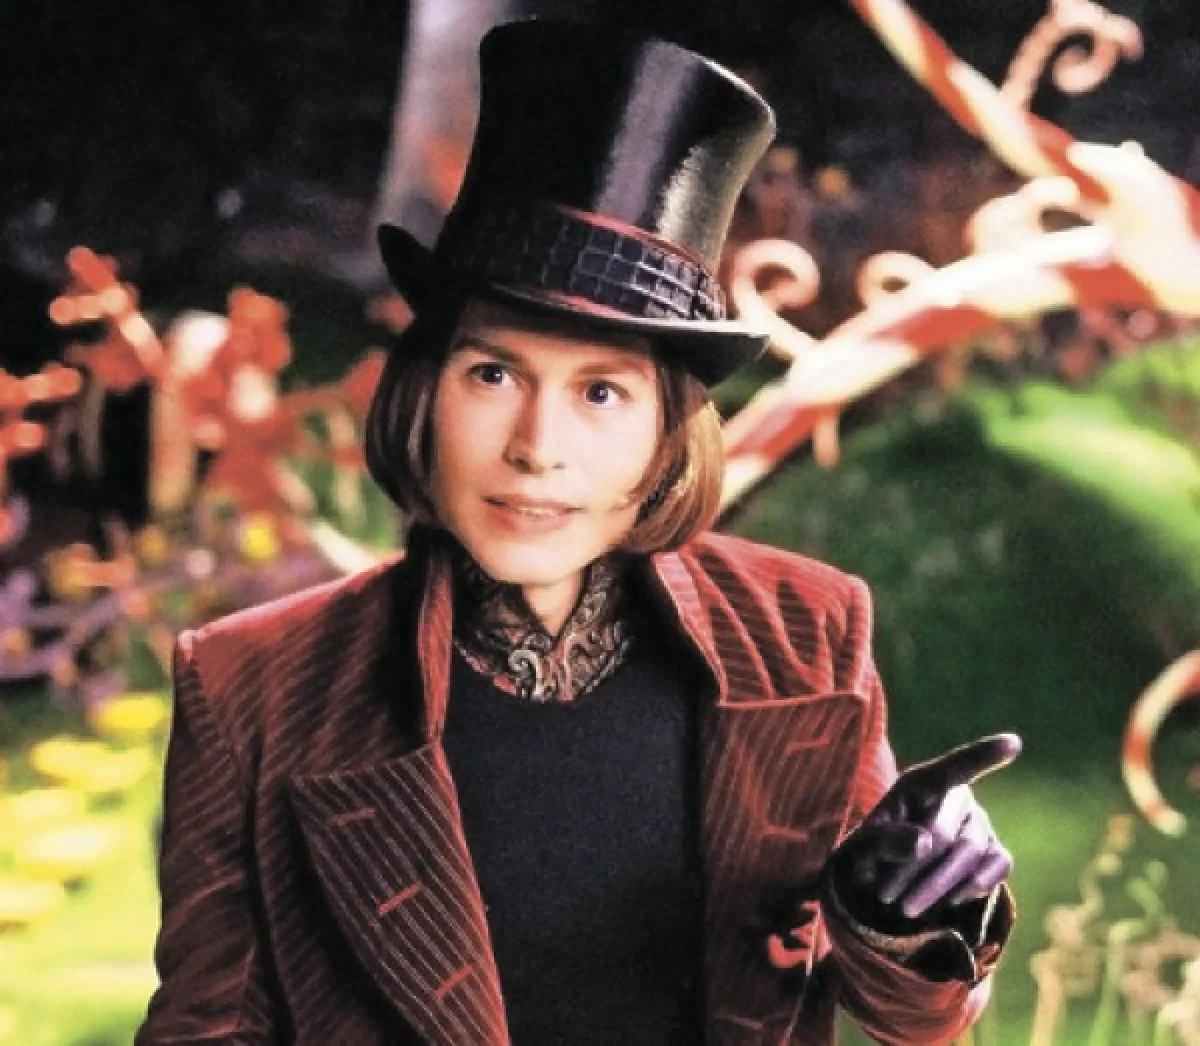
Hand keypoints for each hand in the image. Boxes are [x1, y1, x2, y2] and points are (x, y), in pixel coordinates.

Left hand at [829, 733, 1019, 931]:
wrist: (886, 885)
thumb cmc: (870, 855)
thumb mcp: (862, 849)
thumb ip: (884, 841)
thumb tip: (925, 843)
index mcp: (921, 783)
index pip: (956, 766)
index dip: (985, 754)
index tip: (1014, 743)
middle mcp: (957, 796)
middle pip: (945, 834)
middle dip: (916, 871)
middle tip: (888, 898)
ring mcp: (980, 822)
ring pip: (971, 853)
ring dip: (938, 886)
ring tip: (906, 907)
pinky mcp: (995, 851)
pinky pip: (998, 865)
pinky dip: (974, 886)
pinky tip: (950, 900)